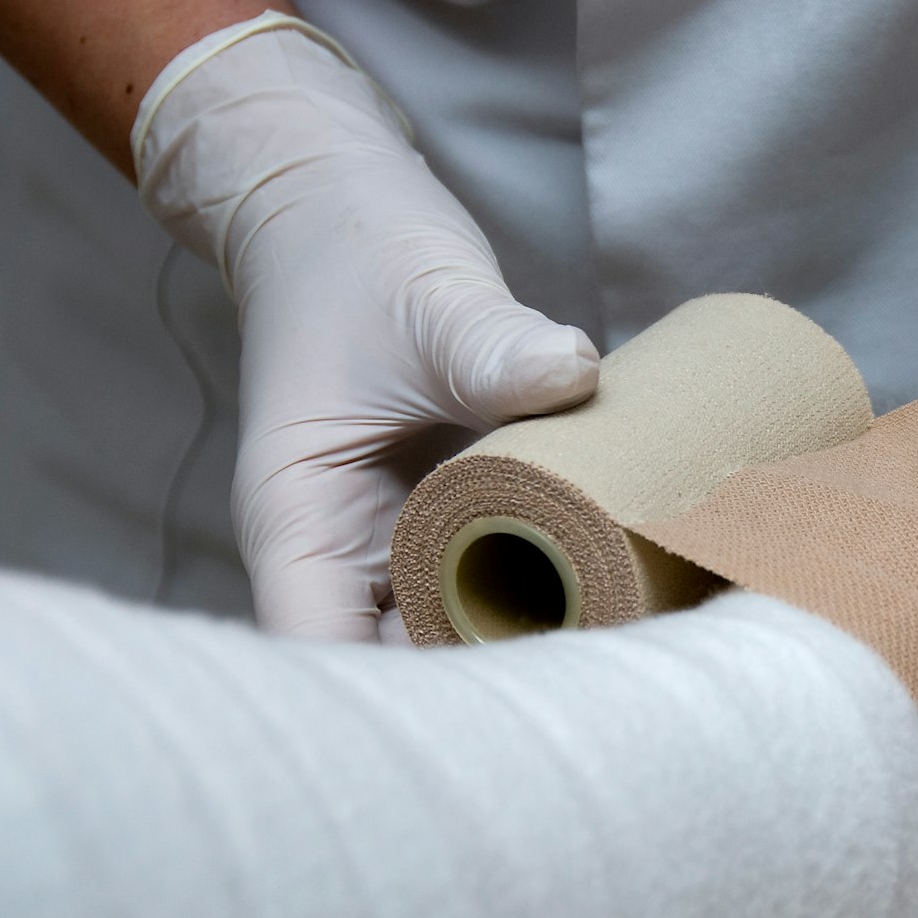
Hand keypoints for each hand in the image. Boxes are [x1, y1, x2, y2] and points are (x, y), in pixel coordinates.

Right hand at [134, 13, 597, 638]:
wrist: (345, 210)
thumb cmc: (357, 254)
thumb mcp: (424, 297)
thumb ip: (490, 343)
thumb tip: (571, 370)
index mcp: (299, 520)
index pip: (323, 653)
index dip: (402, 700)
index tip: (497, 707)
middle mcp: (339, 554)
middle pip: (396, 669)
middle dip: (482, 692)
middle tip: (590, 693)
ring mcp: (394, 544)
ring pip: (449, 637)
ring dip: (522, 651)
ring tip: (617, 661)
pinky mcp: (451, 522)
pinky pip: (491, 584)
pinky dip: (545, 598)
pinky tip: (618, 607)